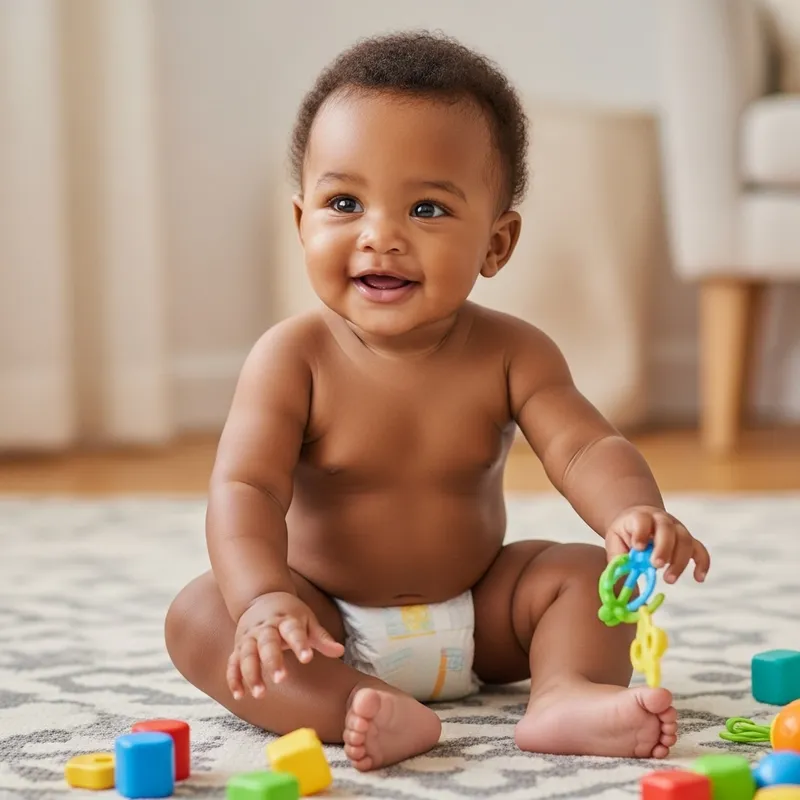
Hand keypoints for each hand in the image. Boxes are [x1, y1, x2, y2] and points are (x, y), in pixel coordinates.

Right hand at [227, 592, 343, 699]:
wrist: (262, 598)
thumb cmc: (290, 614)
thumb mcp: (308, 620)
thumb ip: (322, 637)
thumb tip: (340, 651)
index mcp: (285, 619)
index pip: (293, 631)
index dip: (300, 644)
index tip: (307, 658)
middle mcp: (265, 628)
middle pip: (266, 643)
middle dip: (272, 661)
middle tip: (280, 679)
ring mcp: (249, 637)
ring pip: (246, 655)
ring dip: (251, 674)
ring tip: (260, 694)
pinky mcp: (238, 647)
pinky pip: (233, 662)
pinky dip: (233, 678)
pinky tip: (239, 695)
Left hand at [604, 505, 709, 584]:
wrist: (639, 521)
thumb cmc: (626, 534)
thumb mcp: (615, 541)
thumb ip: (618, 557)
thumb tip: (620, 576)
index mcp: (640, 517)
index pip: (642, 520)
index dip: (641, 532)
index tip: (638, 547)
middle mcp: (661, 519)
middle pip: (667, 529)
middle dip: (663, 548)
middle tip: (656, 565)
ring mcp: (677, 528)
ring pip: (685, 540)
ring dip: (679, 561)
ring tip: (668, 579)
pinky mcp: (688, 540)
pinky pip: (700, 550)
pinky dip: (702, 563)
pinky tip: (698, 578)